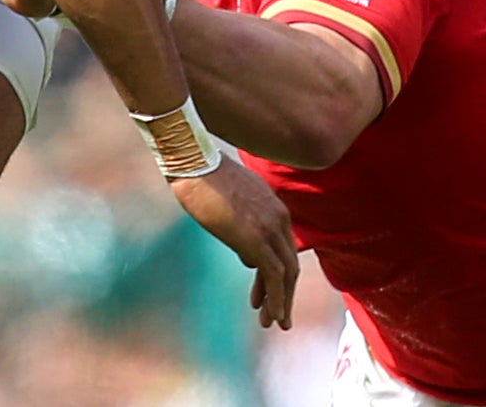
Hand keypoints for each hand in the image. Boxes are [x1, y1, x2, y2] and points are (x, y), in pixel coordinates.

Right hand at [168, 161, 297, 329]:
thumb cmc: (203, 176)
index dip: (276, 274)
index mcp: (275, 206)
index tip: (263, 292)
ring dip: (281, 302)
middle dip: (284, 292)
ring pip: (286, 274)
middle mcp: (280, 218)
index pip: (284, 248)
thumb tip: (249, 256)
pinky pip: (274, 276)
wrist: (195, 163)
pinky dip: (277, 299)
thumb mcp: (231, 202)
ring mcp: (270, 228)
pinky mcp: (257, 239)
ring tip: (273, 323)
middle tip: (277, 316)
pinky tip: (272, 315)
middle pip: (290, 263)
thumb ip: (245, 226)